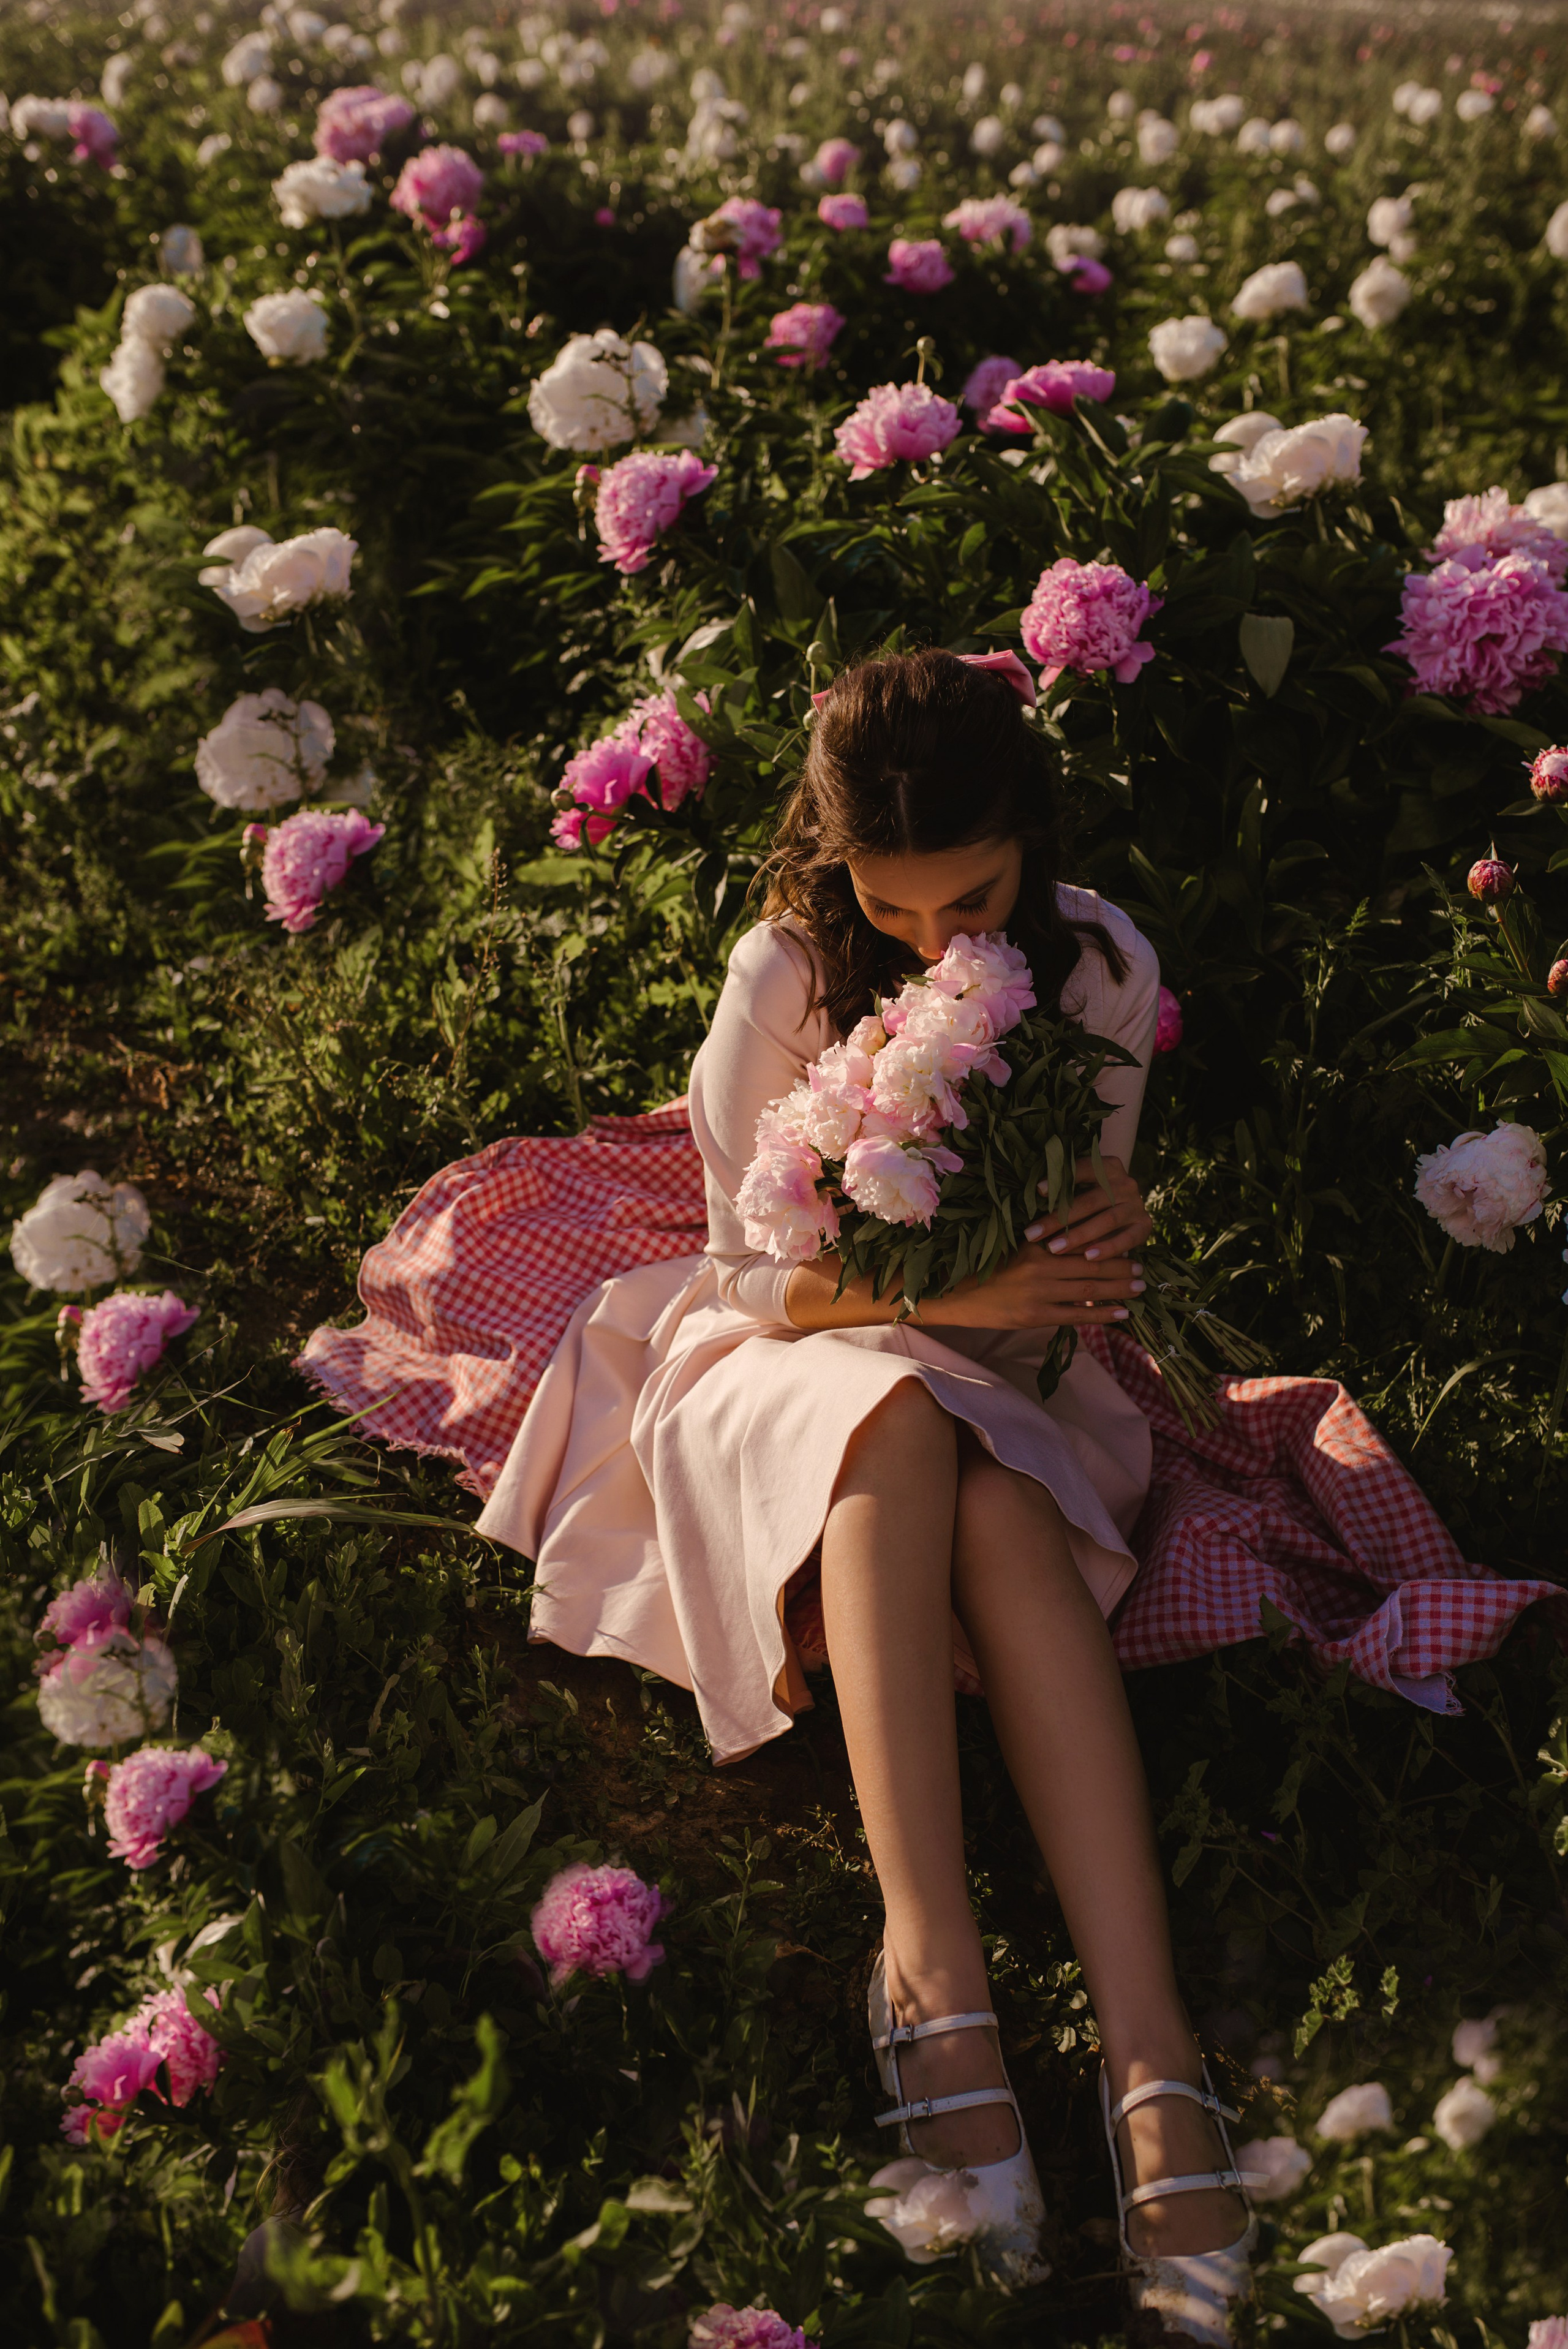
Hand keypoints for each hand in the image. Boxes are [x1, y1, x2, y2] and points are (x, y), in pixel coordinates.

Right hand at [919, 1157, 1149, 1331]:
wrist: (952, 1294)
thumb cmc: (981, 1267)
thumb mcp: (1010, 1245)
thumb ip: (1040, 1242)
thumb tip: (1074, 1240)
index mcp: (1035, 1241)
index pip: (1081, 1238)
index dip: (1107, 1241)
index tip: (1126, 1241)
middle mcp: (1040, 1263)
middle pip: (1092, 1262)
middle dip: (1121, 1265)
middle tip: (1142, 1268)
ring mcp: (1039, 1291)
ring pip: (1090, 1288)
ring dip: (1119, 1288)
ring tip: (1139, 1288)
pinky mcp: (1035, 1315)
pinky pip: (1077, 1315)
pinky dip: (1102, 1314)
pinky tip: (1122, 1314)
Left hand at [1025, 1155, 1152, 1264]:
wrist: (1125, 1210)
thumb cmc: (1090, 1198)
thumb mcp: (1080, 1188)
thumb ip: (1063, 1188)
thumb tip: (1030, 1193)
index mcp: (1108, 1167)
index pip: (1083, 1170)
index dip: (1060, 1180)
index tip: (1037, 1190)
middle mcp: (1126, 1183)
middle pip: (1089, 1201)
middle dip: (1059, 1219)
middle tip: (1032, 1233)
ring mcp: (1136, 1205)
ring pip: (1106, 1220)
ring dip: (1078, 1236)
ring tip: (1054, 1248)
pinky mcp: (1144, 1226)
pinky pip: (1126, 1239)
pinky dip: (1107, 1249)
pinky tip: (1087, 1258)